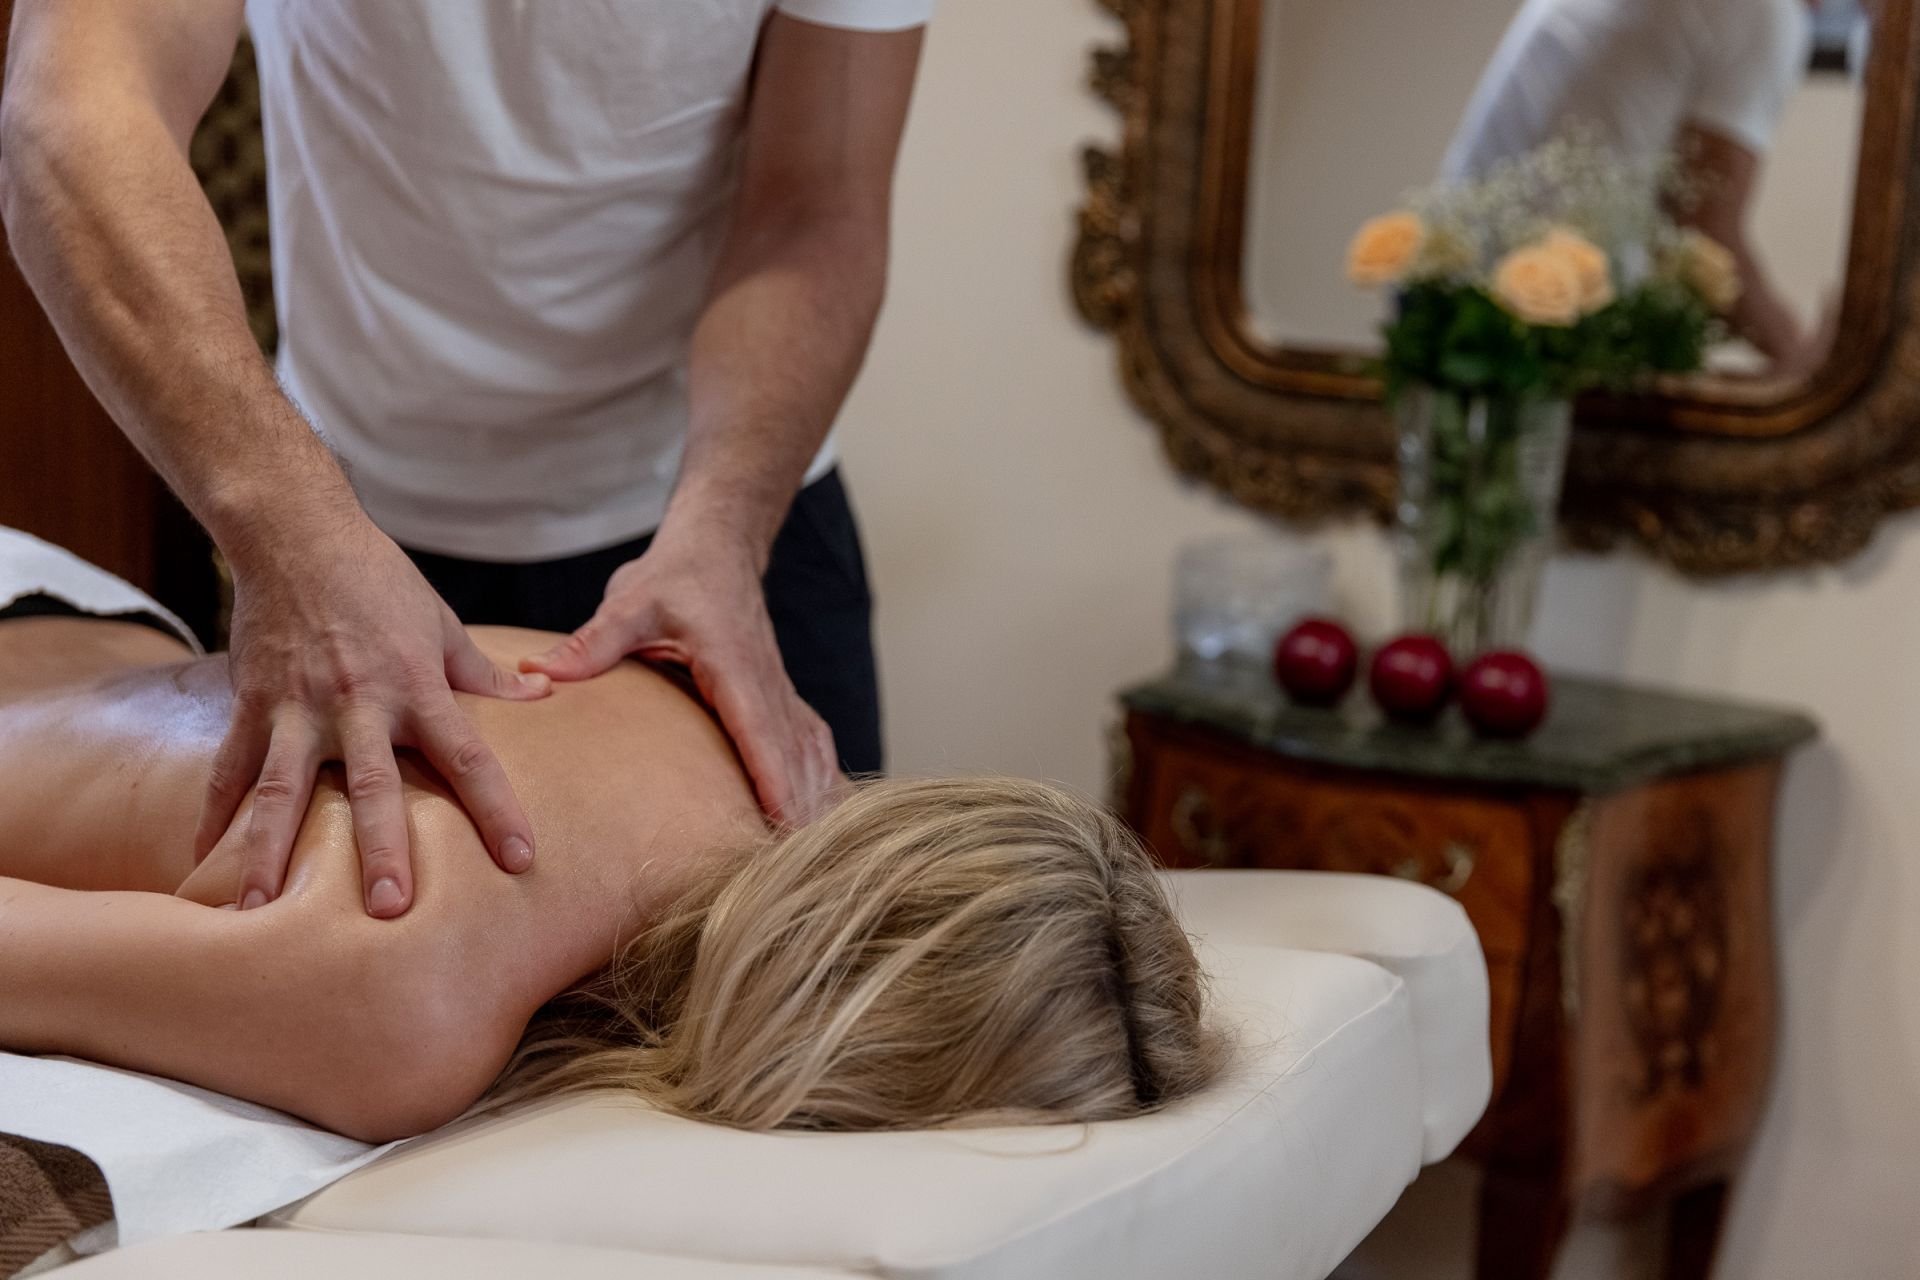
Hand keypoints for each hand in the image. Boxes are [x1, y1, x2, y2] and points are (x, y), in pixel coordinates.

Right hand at [200, 518, 551, 917]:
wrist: (297, 535)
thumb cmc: (379, 580)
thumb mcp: (442, 624)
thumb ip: (487, 673)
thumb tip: (542, 696)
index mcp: (416, 687)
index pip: (469, 757)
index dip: (497, 809)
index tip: (520, 859)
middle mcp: (358, 704)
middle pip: (373, 786)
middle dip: (381, 848)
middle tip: (390, 909)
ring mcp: (297, 707)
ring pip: (285, 790)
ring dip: (271, 851)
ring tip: (258, 910)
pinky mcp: (251, 703)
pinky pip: (229, 769)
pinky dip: (213, 816)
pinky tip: (200, 862)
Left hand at [521, 530, 841, 824]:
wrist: (719, 546)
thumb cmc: (675, 575)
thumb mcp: (630, 601)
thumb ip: (593, 640)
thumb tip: (541, 673)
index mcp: (732, 662)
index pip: (758, 726)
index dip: (773, 775)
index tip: (783, 818)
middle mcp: (765, 679)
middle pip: (793, 751)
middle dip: (801, 804)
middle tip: (802, 865)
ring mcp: (778, 688)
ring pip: (809, 749)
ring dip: (817, 797)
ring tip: (816, 853)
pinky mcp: (780, 695)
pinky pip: (810, 740)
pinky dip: (820, 776)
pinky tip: (824, 810)